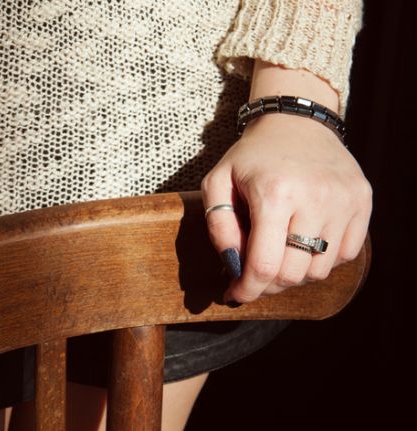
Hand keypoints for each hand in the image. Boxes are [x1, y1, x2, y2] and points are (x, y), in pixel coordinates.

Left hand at [201, 114, 371, 303]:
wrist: (295, 122)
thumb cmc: (252, 156)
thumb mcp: (218, 181)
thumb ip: (218, 224)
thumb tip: (231, 264)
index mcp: (274, 193)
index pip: (264, 264)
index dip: (248, 289)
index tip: (236, 295)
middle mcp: (315, 198)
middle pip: (294, 273)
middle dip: (268, 284)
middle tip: (254, 276)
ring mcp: (344, 201)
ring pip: (320, 270)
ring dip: (296, 274)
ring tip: (278, 256)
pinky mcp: (362, 201)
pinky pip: (345, 254)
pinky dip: (322, 259)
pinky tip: (303, 243)